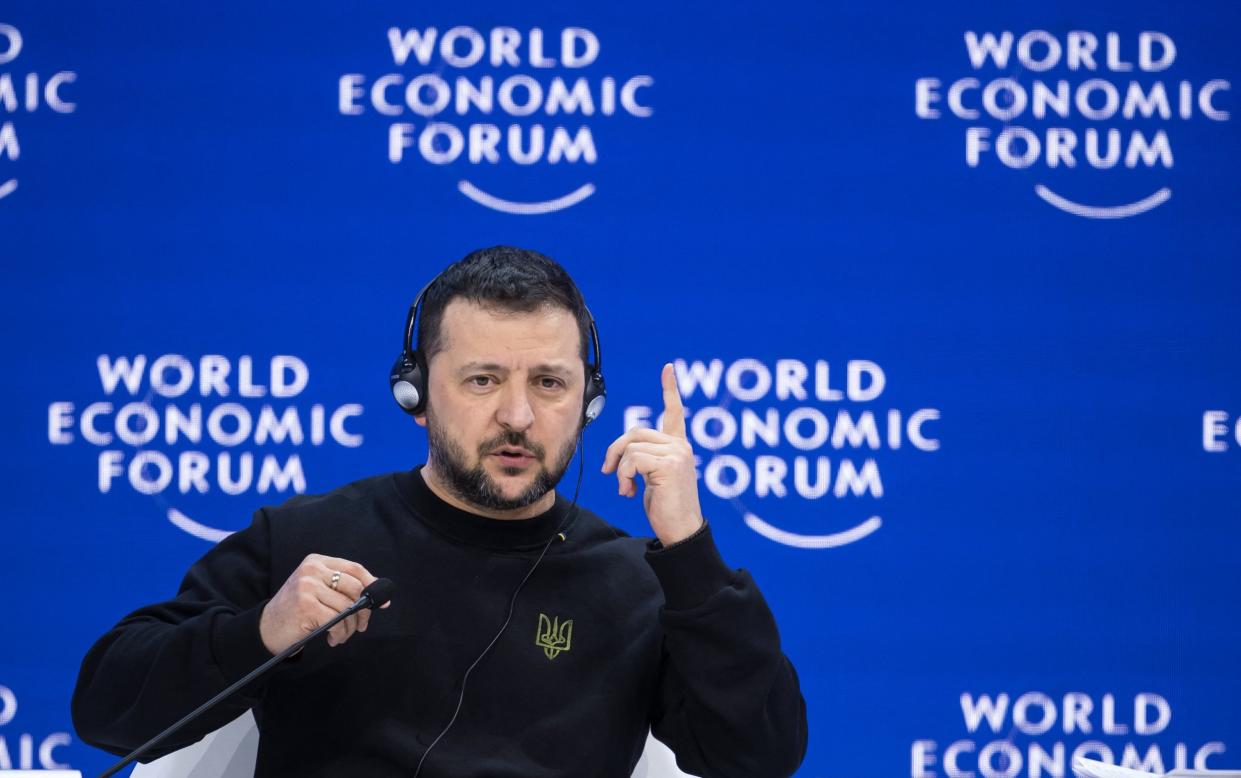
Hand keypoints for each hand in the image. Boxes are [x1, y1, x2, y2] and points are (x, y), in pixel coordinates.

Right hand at [259, 554, 387, 654]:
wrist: (267, 628)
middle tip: (360, 625)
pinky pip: (337, 621)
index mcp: (317, 561)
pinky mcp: (306, 606)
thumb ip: (344, 588)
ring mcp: (307, 587)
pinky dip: (340, 633)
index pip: (354, 568)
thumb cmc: (298, 610)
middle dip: (363, 610)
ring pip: (347, 607)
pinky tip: (333, 638)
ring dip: (350, 627)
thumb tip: (381, 596)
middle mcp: (312, 570)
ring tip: (342, 635)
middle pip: (355, 587)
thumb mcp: (318, 590)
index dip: (372, 584)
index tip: (383, 601)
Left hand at [602, 363, 704, 545]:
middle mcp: (681, 446)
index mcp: (679, 447)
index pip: (675, 413)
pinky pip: (632, 460)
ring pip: (631, 447)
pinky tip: (629, 492)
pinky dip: (624, 476)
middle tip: (609, 472)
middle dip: (616, 451)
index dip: (670, 390)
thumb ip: (644, 460)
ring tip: (626, 490)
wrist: (680, 531)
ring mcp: (677, 453)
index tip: (669, 368)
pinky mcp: (669, 464)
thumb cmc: (666, 508)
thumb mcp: (653, 479)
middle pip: (636, 432)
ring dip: (621, 470)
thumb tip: (621, 455)